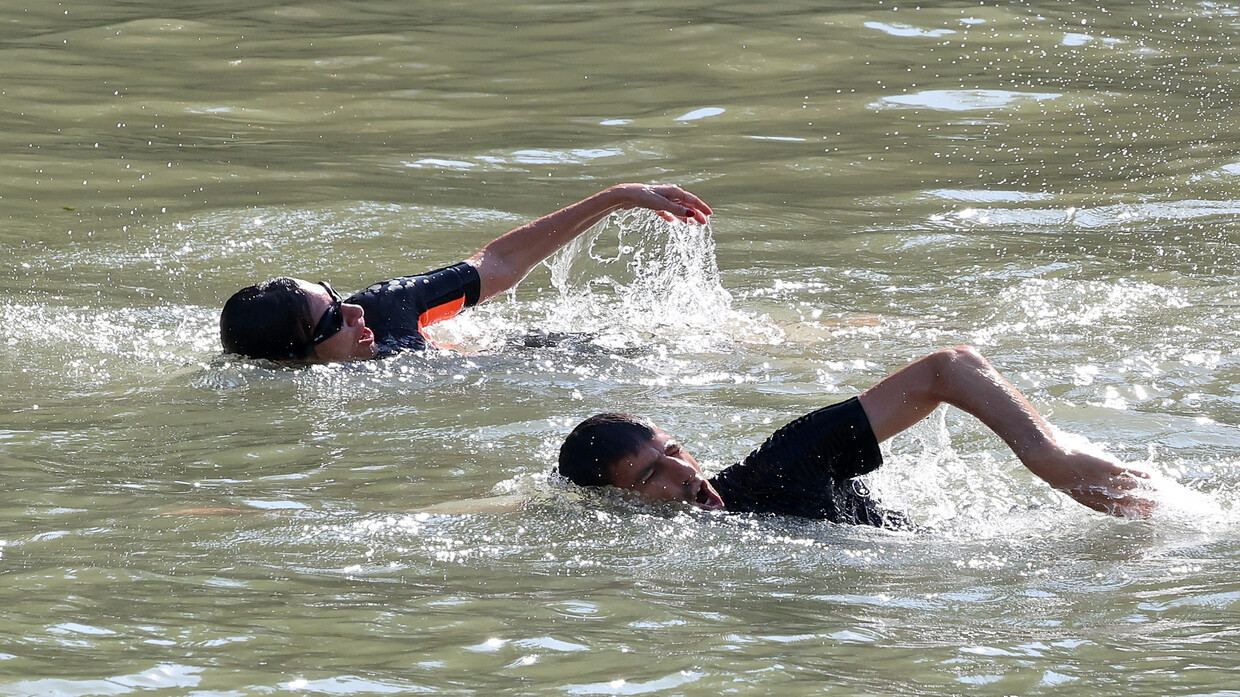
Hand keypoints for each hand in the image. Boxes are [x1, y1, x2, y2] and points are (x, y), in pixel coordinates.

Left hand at [612, 183, 712, 223]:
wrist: (626, 195)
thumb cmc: (644, 197)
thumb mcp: (662, 205)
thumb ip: (677, 210)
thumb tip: (692, 214)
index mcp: (675, 192)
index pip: (692, 200)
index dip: (702, 207)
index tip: (710, 215)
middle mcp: (670, 193)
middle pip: (687, 204)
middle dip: (696, 213)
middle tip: (704, 223)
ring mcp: (662, 198)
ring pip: (678, 208)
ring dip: (685, 216)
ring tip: (692, 224)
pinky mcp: (654, 203)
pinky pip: (667, 210)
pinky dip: (671, 215)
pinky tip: (672, 221)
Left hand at [1030, 450, 1156, 518]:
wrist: (1048, 458)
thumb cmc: (1056, 470)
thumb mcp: (1070, 486)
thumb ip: (1086, 490)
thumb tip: (1097, 488)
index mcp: (1090, 501)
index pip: (1116, 512)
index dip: (1131, 514)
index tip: (1144, 515)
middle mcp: (1098, 494)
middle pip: (1127, 504)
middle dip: (1143, 507)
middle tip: (1158, 508)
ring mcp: (1103, 480)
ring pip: (1130, 488)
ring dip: (1147, 491)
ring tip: (1159, 493)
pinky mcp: (1104, 466)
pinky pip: (1126, 472)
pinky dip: (1140, 474)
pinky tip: (1150, 476)